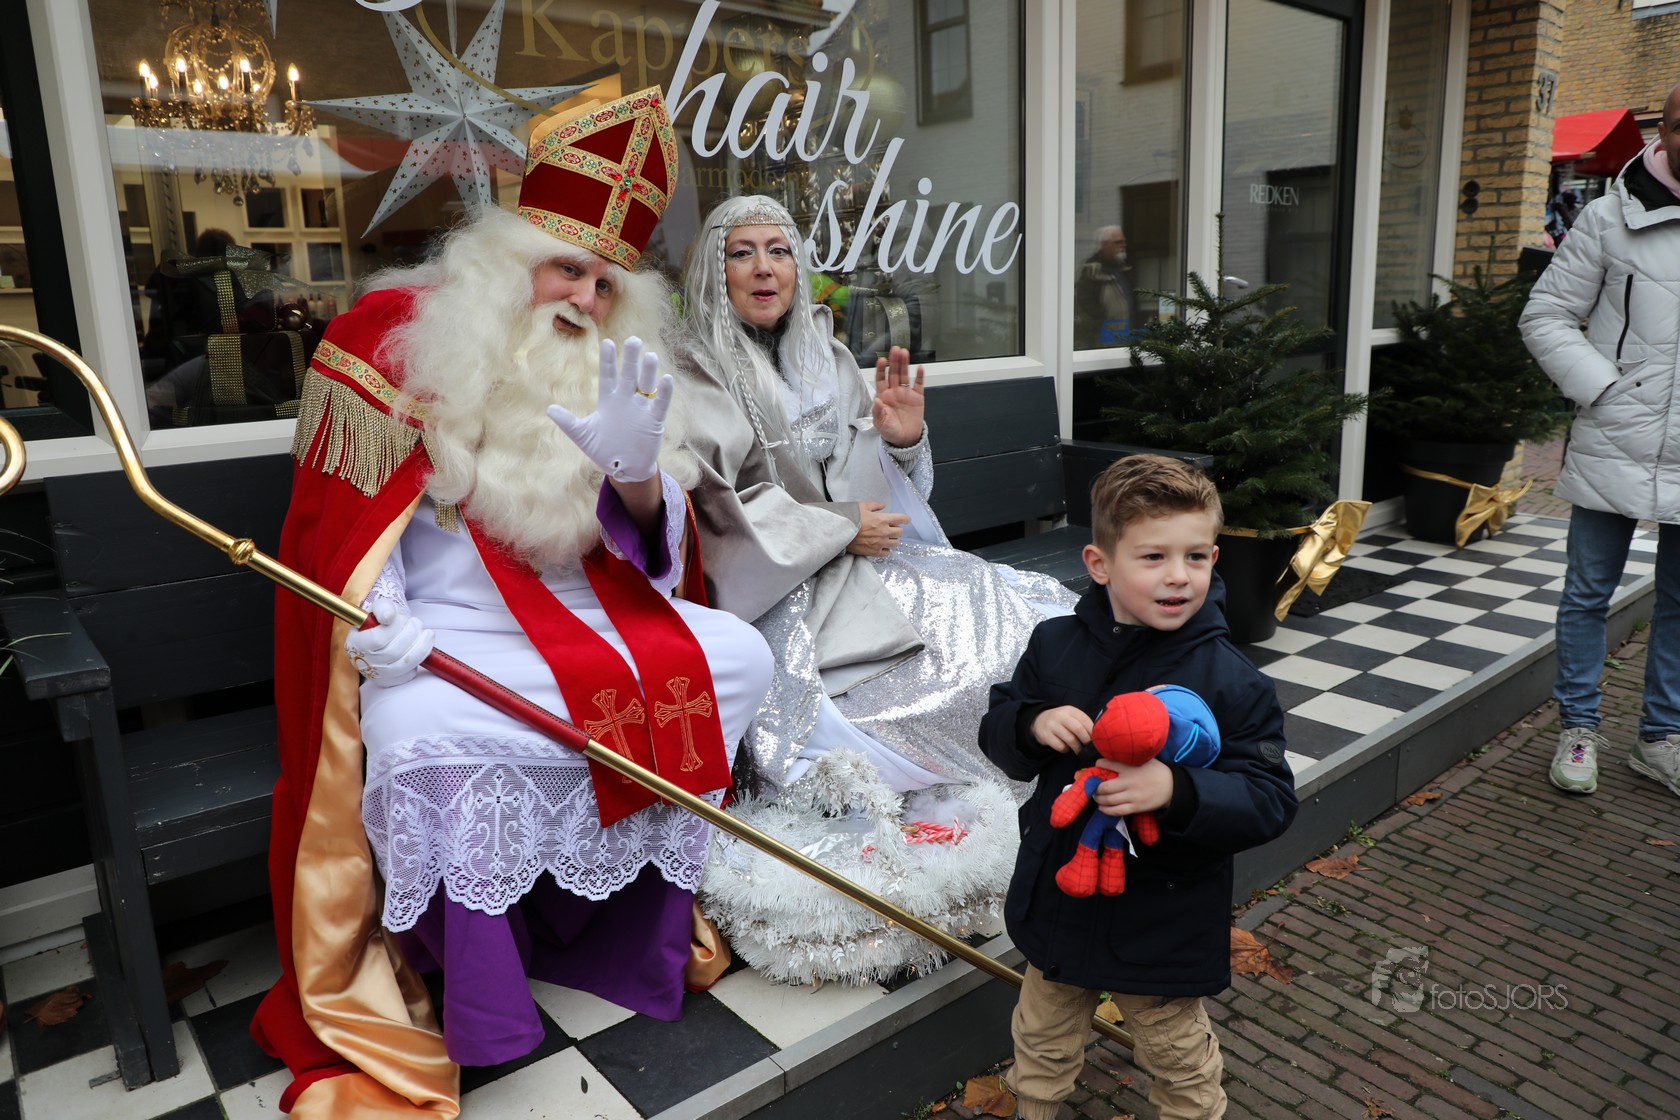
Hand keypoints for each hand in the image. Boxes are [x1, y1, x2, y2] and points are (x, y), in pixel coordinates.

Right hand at [346, 602, 433, 687]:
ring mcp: (376, 675)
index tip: (403, 618)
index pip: (378, 639)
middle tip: (417, 623)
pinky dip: (419, 660)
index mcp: (356, 643)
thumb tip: (388, 616)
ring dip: (421, 646)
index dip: (396, 627)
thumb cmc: (380, 622)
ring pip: (404, 664)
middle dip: (411, 634)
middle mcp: (363, 662)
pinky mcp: (390, 681)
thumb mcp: (379, 608)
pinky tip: (419, 648)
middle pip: (393, 652)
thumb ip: (382, 607)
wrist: (381, 636)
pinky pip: (408, 674)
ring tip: (426, 634)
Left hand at [547, 336, 672, 483]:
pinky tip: (666, 379)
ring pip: (646, 386)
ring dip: (648, 372)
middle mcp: (626, 400)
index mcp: (608, 400)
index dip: (608, 360)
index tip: (607, 342)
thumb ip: (568, 422)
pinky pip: (660, 404)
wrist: (624, 469)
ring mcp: (641, 409)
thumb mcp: (583, 436)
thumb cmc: (603, 450)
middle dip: (630, 358)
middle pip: (629, 375)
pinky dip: (664, 393)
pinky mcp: (654, 421)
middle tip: (633, 339)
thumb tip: (549, 409)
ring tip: (650, 356)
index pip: (608, 376)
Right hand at [846, 499, 910, 556]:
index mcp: (883, 519)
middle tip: (892, 528)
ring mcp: (880, 543)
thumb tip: (883, 505)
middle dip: (897, 529)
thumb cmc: (850, 518)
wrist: (840, 532)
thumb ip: (875, 505)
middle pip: (900, 532)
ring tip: (888, 538)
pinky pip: (887, 553)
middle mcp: (884, 532)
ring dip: (893, 540)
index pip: (901, 519)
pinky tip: (882, 546)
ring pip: (896, 543)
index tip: (907, 520)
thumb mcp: (862, 506)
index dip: (906, 519)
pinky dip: (886, 550)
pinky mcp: (874, 552)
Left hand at [872, 345, 925, 447]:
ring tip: (904, 352)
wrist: (905, 439)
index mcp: (883, 396)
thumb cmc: (890, 430)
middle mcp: (894, 391)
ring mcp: (906, 393)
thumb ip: (878, 411)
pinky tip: (920, 368)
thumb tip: (876, 400)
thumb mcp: (881, 423)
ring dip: (904, 364)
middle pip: (893, 373)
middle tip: (895, 349)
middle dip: (894, 361)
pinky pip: (918, 385)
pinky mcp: (917, 397)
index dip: (881, 369)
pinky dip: (919, 376)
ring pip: (904, 375)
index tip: (882, 360)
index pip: (881, 379)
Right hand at [1031, 705, 1092, 753]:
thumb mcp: (1071, 717)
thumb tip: (1097, 737)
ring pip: (1070, 739)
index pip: (1085, 720)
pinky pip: (1060, 746)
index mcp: (1070, 710)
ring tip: (1078, 750)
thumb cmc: (1062, 721)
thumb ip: (1082, 723)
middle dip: (1086, 741)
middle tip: (1088, 747)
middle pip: (1078, 729)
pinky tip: (1065, 747)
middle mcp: (1060, 715)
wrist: (1039, 721)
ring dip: (1077, 747)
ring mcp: (1052, 725)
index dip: (1092, 732)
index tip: (1096, 740)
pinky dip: (1065, 750)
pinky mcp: (1045, 735)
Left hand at [1093, 758, 1173, 816]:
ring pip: (1109, 800)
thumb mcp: (1144, 759)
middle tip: (1093, 786)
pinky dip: (1107, 810)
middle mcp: (1129, 782)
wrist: (1172, 786)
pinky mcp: (1136, 807)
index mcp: (1131, 768)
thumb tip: (1114, 753)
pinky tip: (1102, 808)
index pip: (1109, 764)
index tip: (1097, 766)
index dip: (1099, 765)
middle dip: (1095, 787)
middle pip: (1104, 787)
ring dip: (1099, 799)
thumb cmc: (1156, 771)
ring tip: (1096, 797)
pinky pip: (1117, 810)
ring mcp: (1133, 796)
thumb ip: (1129, 758)